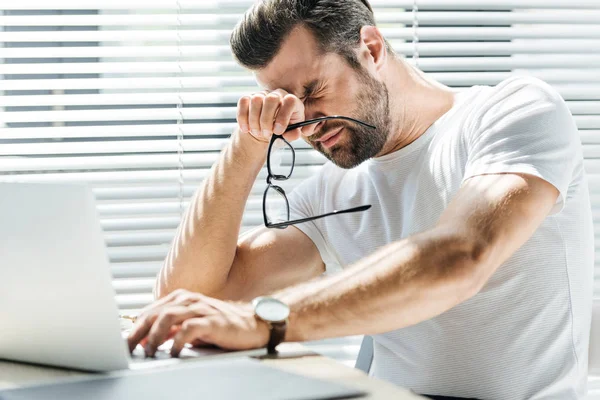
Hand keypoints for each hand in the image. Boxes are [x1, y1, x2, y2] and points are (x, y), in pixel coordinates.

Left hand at [127, 289, 269, 356]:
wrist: (252, 324)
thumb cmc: (221, 325)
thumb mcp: (192, 323)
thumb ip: (171, 327)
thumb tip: (145, 338)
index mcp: (181, 298)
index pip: (150, 311)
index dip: (134, 328)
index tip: (124, 343)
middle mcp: (189, 300)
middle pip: (155, 314)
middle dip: (137, 333)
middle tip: (127, 349)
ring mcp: (201, 308)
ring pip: (168, 318)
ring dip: (154, 336)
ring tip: (149, 351)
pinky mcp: (212, 321)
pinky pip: (188, 329)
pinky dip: (176, 341)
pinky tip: (172, 351)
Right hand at [236, 89, 304, 143]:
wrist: (265, 131)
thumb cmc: (280, 131)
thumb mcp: (289, 134)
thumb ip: (293, 134)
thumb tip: (295, 134)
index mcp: (292, 102)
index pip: (290, 101)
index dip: (283, 116)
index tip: (278, 131)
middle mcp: (277, 94)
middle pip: (271, 99)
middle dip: (266, 120)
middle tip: (266, 134)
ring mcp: (262, 94)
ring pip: (256, 100)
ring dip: (254, 120)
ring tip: (258, 133)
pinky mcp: (249, 97)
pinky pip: (243, 102)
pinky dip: (243, 118)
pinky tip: (246, 129)